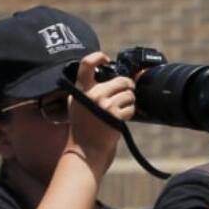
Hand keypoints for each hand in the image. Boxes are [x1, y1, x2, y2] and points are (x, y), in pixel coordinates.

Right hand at [65, 51, 135, 172]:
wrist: (85, 151)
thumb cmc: (83, 129)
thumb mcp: (77, 106)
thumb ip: (85, 91)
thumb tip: (103, 77)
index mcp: (80, 90)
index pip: (86, 63)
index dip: (98, 56)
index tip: (107, 59)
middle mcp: (91, 94)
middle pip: (120, 80)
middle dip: (128, 87)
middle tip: (127, 92)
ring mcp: (103, 104)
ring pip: (129, 94)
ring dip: (129, 102)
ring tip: (120, 111)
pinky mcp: (115, 115)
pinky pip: (131, 107)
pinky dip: (129, 113)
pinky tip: (120, 120)